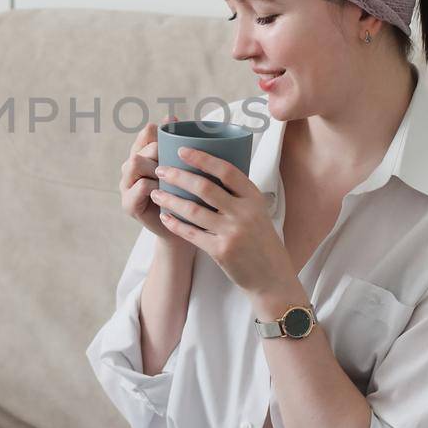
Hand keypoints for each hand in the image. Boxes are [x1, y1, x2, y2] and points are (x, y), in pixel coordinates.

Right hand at [119, 118, 193, 247]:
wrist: (186, 230)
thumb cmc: (189, 197)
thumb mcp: (188, 170)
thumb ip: (185, 149)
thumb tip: (182, 119)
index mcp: (143, 157)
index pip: (145, 135)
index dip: (158, 130)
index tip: (175, 128)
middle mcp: (130, 170)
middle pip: (141, 147)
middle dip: (158, 150)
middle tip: (176, 161)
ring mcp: (126, 187)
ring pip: (136, 162)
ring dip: (156, 166)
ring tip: (171, 176)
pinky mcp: (128, 204)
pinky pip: (142, 185)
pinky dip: (156, 185)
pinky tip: (167, 191)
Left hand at [150, 147, 295, 297]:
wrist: (271, 276)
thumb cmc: (261, 240)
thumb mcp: (257, 211)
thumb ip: (237, 194)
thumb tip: (209, 169)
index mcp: (253, 197)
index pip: (226, 170)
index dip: (202, 158)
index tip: (182, 150)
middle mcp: (244, 212)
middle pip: (204, 187)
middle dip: (178, 176)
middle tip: (161, 170)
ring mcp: (232, 232)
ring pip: (193, 210)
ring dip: (170, 199)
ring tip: (156, 193)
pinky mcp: (221, 251)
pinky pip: (191, 233)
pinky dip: (175, 223)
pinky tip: (165, 216)